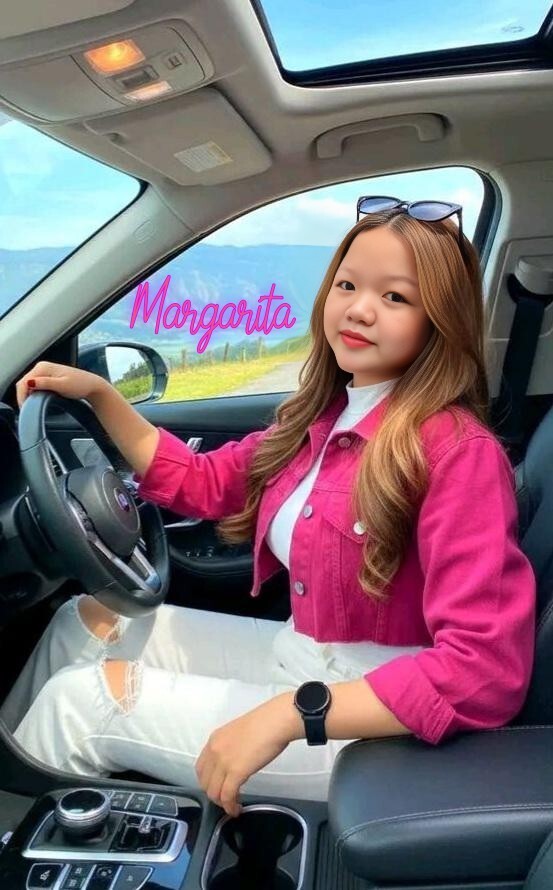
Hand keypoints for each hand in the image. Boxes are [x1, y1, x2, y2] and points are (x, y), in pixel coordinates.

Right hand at [15, 361, 106, 408]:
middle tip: (27, 409)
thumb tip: (30, 383)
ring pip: (28, 385)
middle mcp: (42, 367)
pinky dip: (33, 394)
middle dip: (23, 396)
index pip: (24, 382)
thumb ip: (45, 384)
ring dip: (27, 395)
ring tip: (32, 406)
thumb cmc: (81, 385)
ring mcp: (44, 372)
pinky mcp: (47, 377)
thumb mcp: (63, 385)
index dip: (21, 396)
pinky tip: (37, 400)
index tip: (25, 408)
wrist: (92, 386)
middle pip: (23, 383)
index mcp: (43, 367)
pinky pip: (34, 386)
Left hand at [195, 698, 292, 817]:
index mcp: (214, 740)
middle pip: (205, 782)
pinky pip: (227, 796)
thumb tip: (235, 760)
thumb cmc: (264, 724)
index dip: (207, 782)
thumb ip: (231, 747)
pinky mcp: (236, 772)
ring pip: (213, 792)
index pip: (201, 768)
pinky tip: (236, 809)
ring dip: (222, 803)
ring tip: (232, 806)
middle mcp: (214, 751)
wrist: (274, 721)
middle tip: (225, 799)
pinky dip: (230, 806)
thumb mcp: (238, 733)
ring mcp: (223, 762)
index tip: (217, 787)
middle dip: (214, 794)